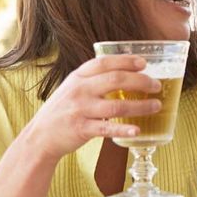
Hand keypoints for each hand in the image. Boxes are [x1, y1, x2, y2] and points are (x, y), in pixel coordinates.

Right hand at [20, 55, 161, 160]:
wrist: (40, 136)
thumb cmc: (63, 109)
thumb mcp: (73, 87)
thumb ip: (94, 78)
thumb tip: (128, 70)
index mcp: (78, 77)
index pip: (104, 62)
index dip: (126, 60)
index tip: (144, 63)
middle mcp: (79, 90)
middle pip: (116, 80)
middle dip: (141, 81)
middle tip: (156, 85)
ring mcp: (80, 110)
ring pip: (117, 106)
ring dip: (140, 106)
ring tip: (156, 105)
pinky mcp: (81, 129)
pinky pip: (107, 129)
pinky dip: (124, 129)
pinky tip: (138, 130)